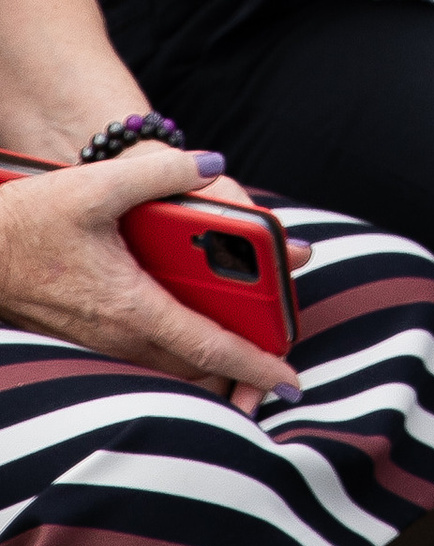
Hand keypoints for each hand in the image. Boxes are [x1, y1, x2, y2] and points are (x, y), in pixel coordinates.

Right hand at [0, 144, 297, 413]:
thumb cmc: (30, 223)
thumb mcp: (97, 186)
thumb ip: (163, 173)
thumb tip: (212, 166)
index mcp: (131, 306)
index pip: (206, 345)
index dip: (253, 364)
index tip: (290, 379)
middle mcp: (119, 334)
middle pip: (194, 367)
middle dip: (240, 375)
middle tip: (279, 367)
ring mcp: (102, 340)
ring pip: (169, 365)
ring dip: (209, 365)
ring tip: (249, 352)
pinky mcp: (90, 335)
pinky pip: (146, 354)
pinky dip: (179, 351)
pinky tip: (194, 326)